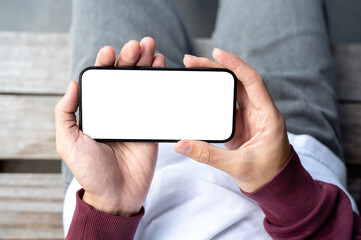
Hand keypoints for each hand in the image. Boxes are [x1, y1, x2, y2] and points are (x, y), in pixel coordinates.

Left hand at [55, 37, 165, 215]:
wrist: (116, 194)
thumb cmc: (90, 171)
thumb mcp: (68, 142)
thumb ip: (65, 113)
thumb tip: (72, 84)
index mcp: (97, 111)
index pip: (102, 81)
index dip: (106, 63)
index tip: (111, 52)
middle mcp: (116, 110)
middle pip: (124, 77)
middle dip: (131, 57)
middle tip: (139, 44)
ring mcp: (135, 116)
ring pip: (141, 85)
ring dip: (146, 65)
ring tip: (152, 48)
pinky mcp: (150, 125)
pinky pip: (157, 101)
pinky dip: (160, 84)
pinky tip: (161, 70)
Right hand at [175, 49, 289, 192]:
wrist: (274, 185)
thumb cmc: (266, 175)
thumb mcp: (238, 166)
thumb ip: (208, 155)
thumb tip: (182, 145)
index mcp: (268, 116)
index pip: (253, 81)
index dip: (236, 65)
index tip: (217, 53)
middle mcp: (259, 111)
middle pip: (238, 81)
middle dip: (216, 68)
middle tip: (192, 61)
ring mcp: (249, 116)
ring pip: (231, 89)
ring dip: (213, 79)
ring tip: (192, 70)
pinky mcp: (239, 123)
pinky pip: (225, 103)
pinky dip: (212, 95)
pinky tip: (198, 91)